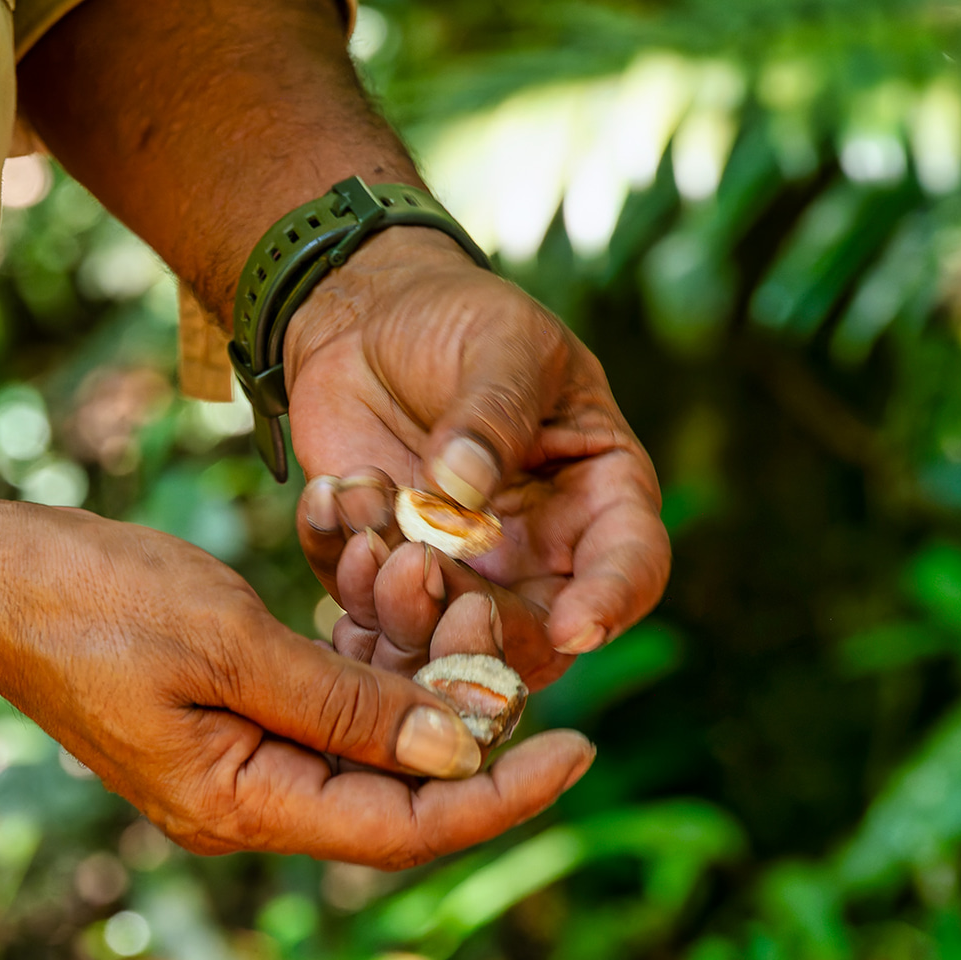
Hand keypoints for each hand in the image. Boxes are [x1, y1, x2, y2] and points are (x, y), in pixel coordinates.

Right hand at [0, 502, 593, 868]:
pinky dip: (368, 663)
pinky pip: (325, 709)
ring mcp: (235, 764)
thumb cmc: (91, 600)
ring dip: (417, 682)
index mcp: (239, 806)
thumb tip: (454, 748)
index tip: (580, 745)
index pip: (403, 828)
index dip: (500, 795)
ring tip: (455, 601)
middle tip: (502, 632)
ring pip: (366, 746)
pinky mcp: (227, 719)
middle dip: (465, 723)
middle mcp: (245, 804)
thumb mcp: (228, 641)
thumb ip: (344, 704)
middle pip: (395, 795)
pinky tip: (393, 604)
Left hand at [284, 227, 670, 674]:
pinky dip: (340, 568)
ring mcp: (458, 572)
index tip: (572, 628)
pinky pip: (360, 607)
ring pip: (439, 641)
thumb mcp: (499, 343)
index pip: (629, 566)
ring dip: (395, 604)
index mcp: (597, 495)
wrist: (367, 318)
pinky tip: (331, 498)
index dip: (609, 604)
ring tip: (365, 521)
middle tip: (421, 574)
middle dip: (477, 628)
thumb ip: (492, 412)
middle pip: (531, 637)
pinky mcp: (383, 573)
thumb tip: (463, 489)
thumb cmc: (460, 318)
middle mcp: (536, 553)